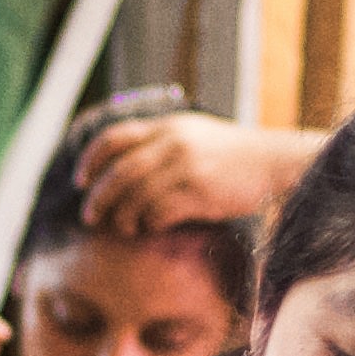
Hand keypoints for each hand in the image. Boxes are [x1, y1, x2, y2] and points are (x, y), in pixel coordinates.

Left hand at [77, 112, 307, 234]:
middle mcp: (173, 143)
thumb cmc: (232, 155)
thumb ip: (162, 141)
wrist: (274, 163)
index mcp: (167, 126)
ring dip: (122, 217)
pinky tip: (150, 228)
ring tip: (123, 227)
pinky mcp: (200, 192)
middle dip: (98, 198)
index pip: (114, 138)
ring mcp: (186, 167)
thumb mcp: (195, 134)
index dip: (90, 161)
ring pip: (136, 196)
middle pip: (119, 173)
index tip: (80, 181)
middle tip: (90, 217)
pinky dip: (148, 224)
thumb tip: (123, 162)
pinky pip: (159, 213)